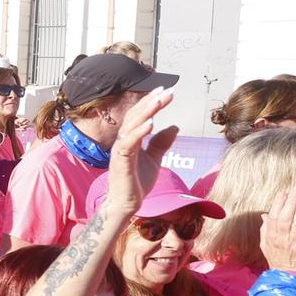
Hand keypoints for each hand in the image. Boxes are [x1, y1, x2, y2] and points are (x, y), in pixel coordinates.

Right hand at [99, 88, 177, 215]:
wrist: (127, 204)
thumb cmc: (137, 182)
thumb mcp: (154, 159)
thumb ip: (161, 143)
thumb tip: (174, 127)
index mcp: (130, 139)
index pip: (140, 115)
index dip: (152, 103)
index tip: (166, 92)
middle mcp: (123, 140)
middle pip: (136, 116)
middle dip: (151, 102)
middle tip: (166, 91)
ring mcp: (120, 150)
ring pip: (132, 125)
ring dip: (146, 111)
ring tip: (159, 101)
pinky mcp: (121, 161)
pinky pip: (129, 143)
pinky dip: (139, 132)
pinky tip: (151, 123)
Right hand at [257, 190, 295, 276]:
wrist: (288, 279)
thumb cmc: (278, 260)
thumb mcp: (266, 245)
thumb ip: (265, 230)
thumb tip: (265, 215)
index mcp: (272, 237)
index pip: (274, 217)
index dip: (279, 204)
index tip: (284, 194)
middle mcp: (283, 240)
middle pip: (286, 218)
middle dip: (291, 204)